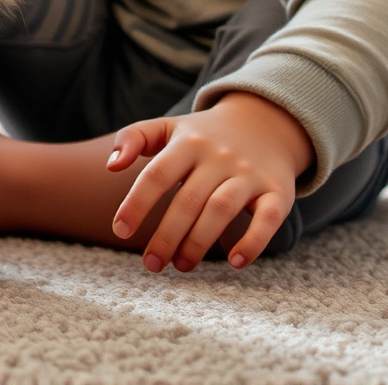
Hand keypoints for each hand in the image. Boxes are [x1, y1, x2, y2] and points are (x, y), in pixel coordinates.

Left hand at [107, 91, 313, 272]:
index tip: (120, 230)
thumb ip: (133, 138)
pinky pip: (268, 219)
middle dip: (166, 236)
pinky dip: (253, 241)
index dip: (136, 204)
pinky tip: (235, 262)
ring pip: (221, 210)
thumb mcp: (167, 126)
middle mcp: (219, 157)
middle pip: (188, 201)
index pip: (156, 175)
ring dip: (199, 243)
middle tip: (151, 265)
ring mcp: (249, 174)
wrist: (265, 122)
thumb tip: (110, 166)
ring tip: (181, 266)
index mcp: (187, 143)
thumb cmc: (203, 135)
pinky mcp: (277, 191)